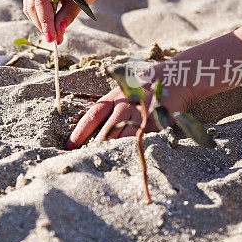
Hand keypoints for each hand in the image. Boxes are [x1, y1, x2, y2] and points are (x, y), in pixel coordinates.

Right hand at [23, 0, 103, 44]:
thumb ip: (69, 14)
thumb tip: (58, 31)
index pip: (41, 1)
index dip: (45, 22)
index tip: (52, 39)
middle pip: (32, 5)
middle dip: (42, 25)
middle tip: (55, 39)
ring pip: (29, 7)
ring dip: (40, 23)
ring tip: (55, 32)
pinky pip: (31, 6)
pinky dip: (40, 17)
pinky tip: (52, 23)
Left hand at [66, 72, 195, 147]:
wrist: (171, 80)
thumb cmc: (139, 90)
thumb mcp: (120, 94)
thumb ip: (107, 111)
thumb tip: (91, 133)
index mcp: (113, 98)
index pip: (92, 117)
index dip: (80, 132)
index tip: (70, 146)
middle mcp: (125, 106)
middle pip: (107, 131)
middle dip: (96, 146)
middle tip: (85, 158)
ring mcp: (140, 116)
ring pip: (123, 138)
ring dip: (113, 150)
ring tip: (104, 160)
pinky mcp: (155, 124)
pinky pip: (141, 141)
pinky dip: (131, 150)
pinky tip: (126, 157)